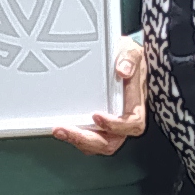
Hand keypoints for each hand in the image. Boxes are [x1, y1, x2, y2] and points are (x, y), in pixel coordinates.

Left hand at [53, 36, 149, 158]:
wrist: (117, 58)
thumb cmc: (126, 58)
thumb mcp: (131, 51)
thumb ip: (129, 58)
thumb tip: (123, 70)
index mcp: (135, 105)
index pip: (132, 123)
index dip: (116, 125)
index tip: (96, 116)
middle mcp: (123, 119)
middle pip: (111, 142)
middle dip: (88, 139)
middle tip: (67, 130)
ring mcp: (109, 124)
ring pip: (97, 143)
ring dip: (78, 140)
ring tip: (60, 130)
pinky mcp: (96, 124)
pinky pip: (88, 137)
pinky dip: (74, 136)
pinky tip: (61, 128)